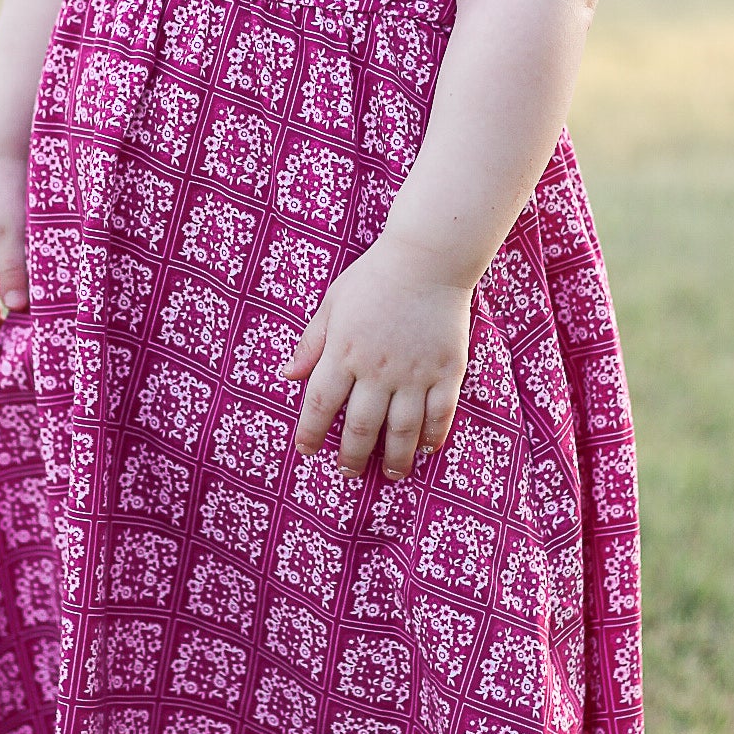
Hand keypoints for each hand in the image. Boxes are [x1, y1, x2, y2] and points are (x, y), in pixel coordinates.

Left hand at [284, 237, 471, 480]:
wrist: (428, 259)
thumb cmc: (374, 276)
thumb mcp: (333, 303)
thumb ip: (311, 343)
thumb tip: (287, 376)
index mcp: (343, 352)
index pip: (320, 403)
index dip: (310, 432)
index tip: (307, 450)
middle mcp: (377, 370)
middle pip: (360, 427)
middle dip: (351, 456)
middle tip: (348, 473)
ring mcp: (414, 374)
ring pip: (402, 430)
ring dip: (394, 458)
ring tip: (391, 474)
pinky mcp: (447, 371)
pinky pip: (440, 414)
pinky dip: (433, 435)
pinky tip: (426, 448)